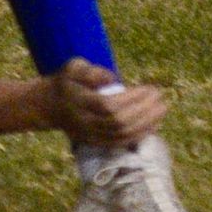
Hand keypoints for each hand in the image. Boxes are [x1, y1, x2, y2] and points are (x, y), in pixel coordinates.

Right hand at [41, 63, 166, 149]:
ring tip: (162, 110)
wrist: (49, 106)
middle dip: (143, 111)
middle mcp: (84, 122)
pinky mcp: (96, 143)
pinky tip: (153, 125)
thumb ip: (91, 72)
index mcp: (79, 101)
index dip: (132, 99)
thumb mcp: (73, 67)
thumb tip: (112, 79)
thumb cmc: (66, 82)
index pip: (109, 105)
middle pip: (118, 122)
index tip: (148, 88)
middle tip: (160, 98)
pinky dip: (139, 135)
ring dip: (146, 124)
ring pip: (121, 135)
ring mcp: (90, 135)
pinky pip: (120, 143)